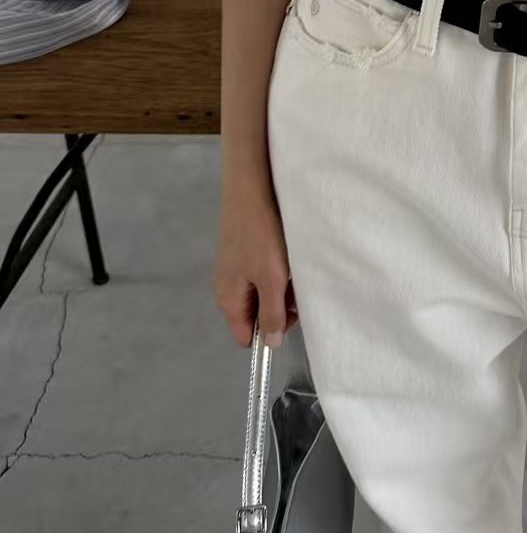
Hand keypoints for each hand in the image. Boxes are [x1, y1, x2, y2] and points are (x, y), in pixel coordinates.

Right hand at [214, 169, 298, 349]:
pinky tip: (284, 253)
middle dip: (279, 306)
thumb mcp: (272, 280)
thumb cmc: (261, 235)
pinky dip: (277, 268)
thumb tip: (271, 343)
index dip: (270, 332)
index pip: (246, 336)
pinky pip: (263, 273)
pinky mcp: (244, 253)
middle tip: (294, 286)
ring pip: (263, 292)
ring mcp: (235, 269)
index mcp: (229, 300)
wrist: (251, 189)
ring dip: (281, 285)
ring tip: (290, 265)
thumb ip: (271, 314)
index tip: (290, 315)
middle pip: (257, 314)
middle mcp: (228, 288)